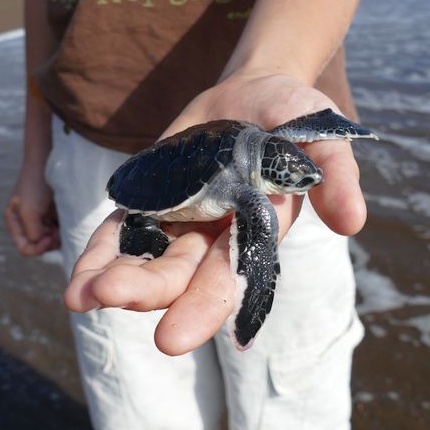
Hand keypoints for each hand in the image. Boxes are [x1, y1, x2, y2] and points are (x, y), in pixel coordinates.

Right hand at [5, 161, 59, 255]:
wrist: (48, 161)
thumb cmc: (35, 185)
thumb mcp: (30, 211)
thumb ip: (33, 231)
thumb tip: (41, 242)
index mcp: (15, 222)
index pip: (25, 248)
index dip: (38, 249)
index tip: (50, 238)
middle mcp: (27, 222)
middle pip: (39, 245)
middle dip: (50, 241)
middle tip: (59, 232)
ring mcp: (41, 217)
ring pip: (51, 238)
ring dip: (59, 236)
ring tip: (64, 224)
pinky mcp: (54, 212)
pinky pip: (60, 228)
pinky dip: (64, 228)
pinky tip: (68, 220)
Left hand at [63, 73, 366, 354]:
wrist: (254, 92)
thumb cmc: (294, 114)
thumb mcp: (320, 132)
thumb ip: (335, 172)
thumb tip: (352, 222)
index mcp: (258, 231)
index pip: (231, 276)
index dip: (203, 307)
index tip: (170, 338)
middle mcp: (216, 236)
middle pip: (180, 274)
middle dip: (148, 290)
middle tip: (110, 298)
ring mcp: (181, 219)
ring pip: (146, 259)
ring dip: (114, 279)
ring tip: (78, 296)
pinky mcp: (152, 198)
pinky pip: (122, 232)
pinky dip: (100, 252)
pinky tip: (76, 277)